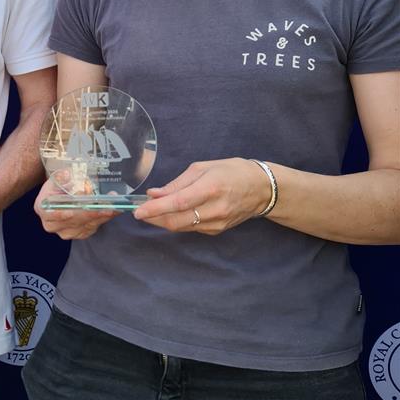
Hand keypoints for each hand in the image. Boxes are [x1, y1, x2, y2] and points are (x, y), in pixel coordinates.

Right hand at [34, 179, 117, 239]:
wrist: (61, 195)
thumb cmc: (59, 186)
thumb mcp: (57, 177)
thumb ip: (62, 177)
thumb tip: (67, 175)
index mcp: (43, 209)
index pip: (52, 213)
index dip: (63, 212)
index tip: (74, 209)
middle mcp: (53, 224)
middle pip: (74, 220)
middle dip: (91, 211)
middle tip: (106, 204)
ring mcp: (67, 232)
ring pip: (87, 225)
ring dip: (102, 214)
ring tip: (114, 205)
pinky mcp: (80, 233)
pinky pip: (94, 227)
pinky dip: (104, 218)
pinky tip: (113, 210)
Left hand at [134, 158, 270, 234]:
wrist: (262, 189)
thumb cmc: (232, 171)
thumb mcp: (203, 168)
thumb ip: (177, 183)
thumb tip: (154, 194)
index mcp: (211, 188)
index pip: (178, 203)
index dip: (155, 209)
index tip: (137, 211)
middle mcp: (215, 209)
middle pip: (176, 220)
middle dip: (154, 218)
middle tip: (139, 211)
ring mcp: (217, 223)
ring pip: (181, 227)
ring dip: (163, 221)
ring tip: (151, 211)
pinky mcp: (217, 231)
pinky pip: (191, 228)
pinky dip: (177, 222)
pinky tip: (172, 213)